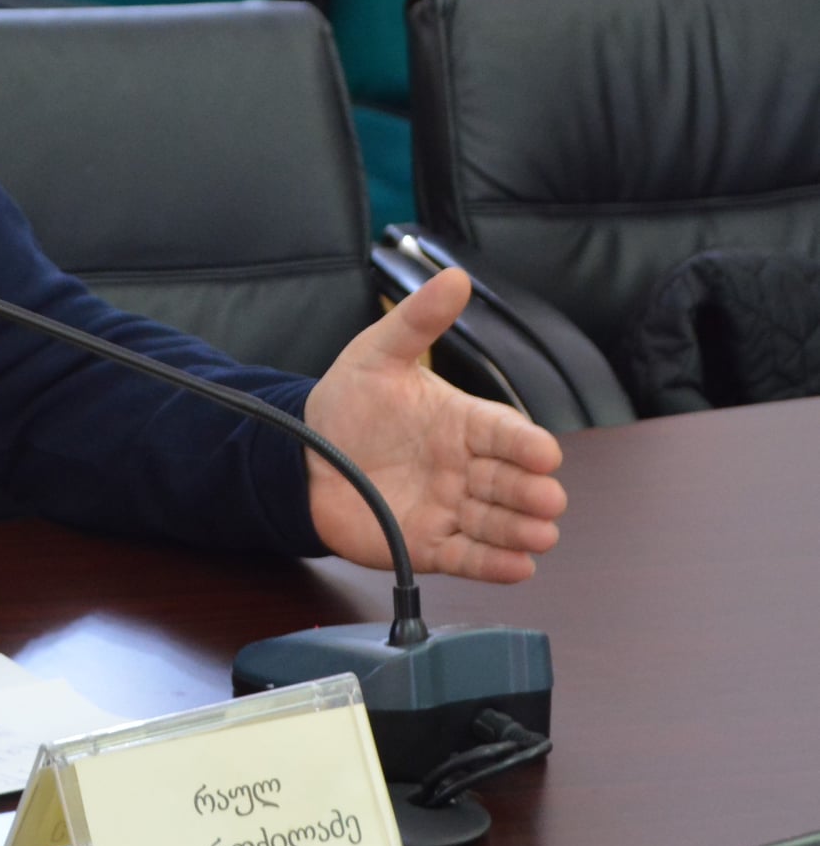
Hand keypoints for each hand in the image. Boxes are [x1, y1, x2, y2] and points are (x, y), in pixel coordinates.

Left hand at [303, 267, 566, 583]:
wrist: (300, 456)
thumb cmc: (347, 404)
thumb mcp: (376, 354)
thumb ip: (417, 321)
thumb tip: (455, 277)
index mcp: (463, 422)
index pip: (508, 433)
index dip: (528, 444)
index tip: (544, 453)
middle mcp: (466, 467)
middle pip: (513, 482)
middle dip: (534, 492)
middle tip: (546, 499)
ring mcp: (451, 507)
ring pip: (499, 523)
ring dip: (522, 532)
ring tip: (539, 536)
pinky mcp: (429, 544)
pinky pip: (468, 558)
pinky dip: (494, 566)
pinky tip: (517, 568)